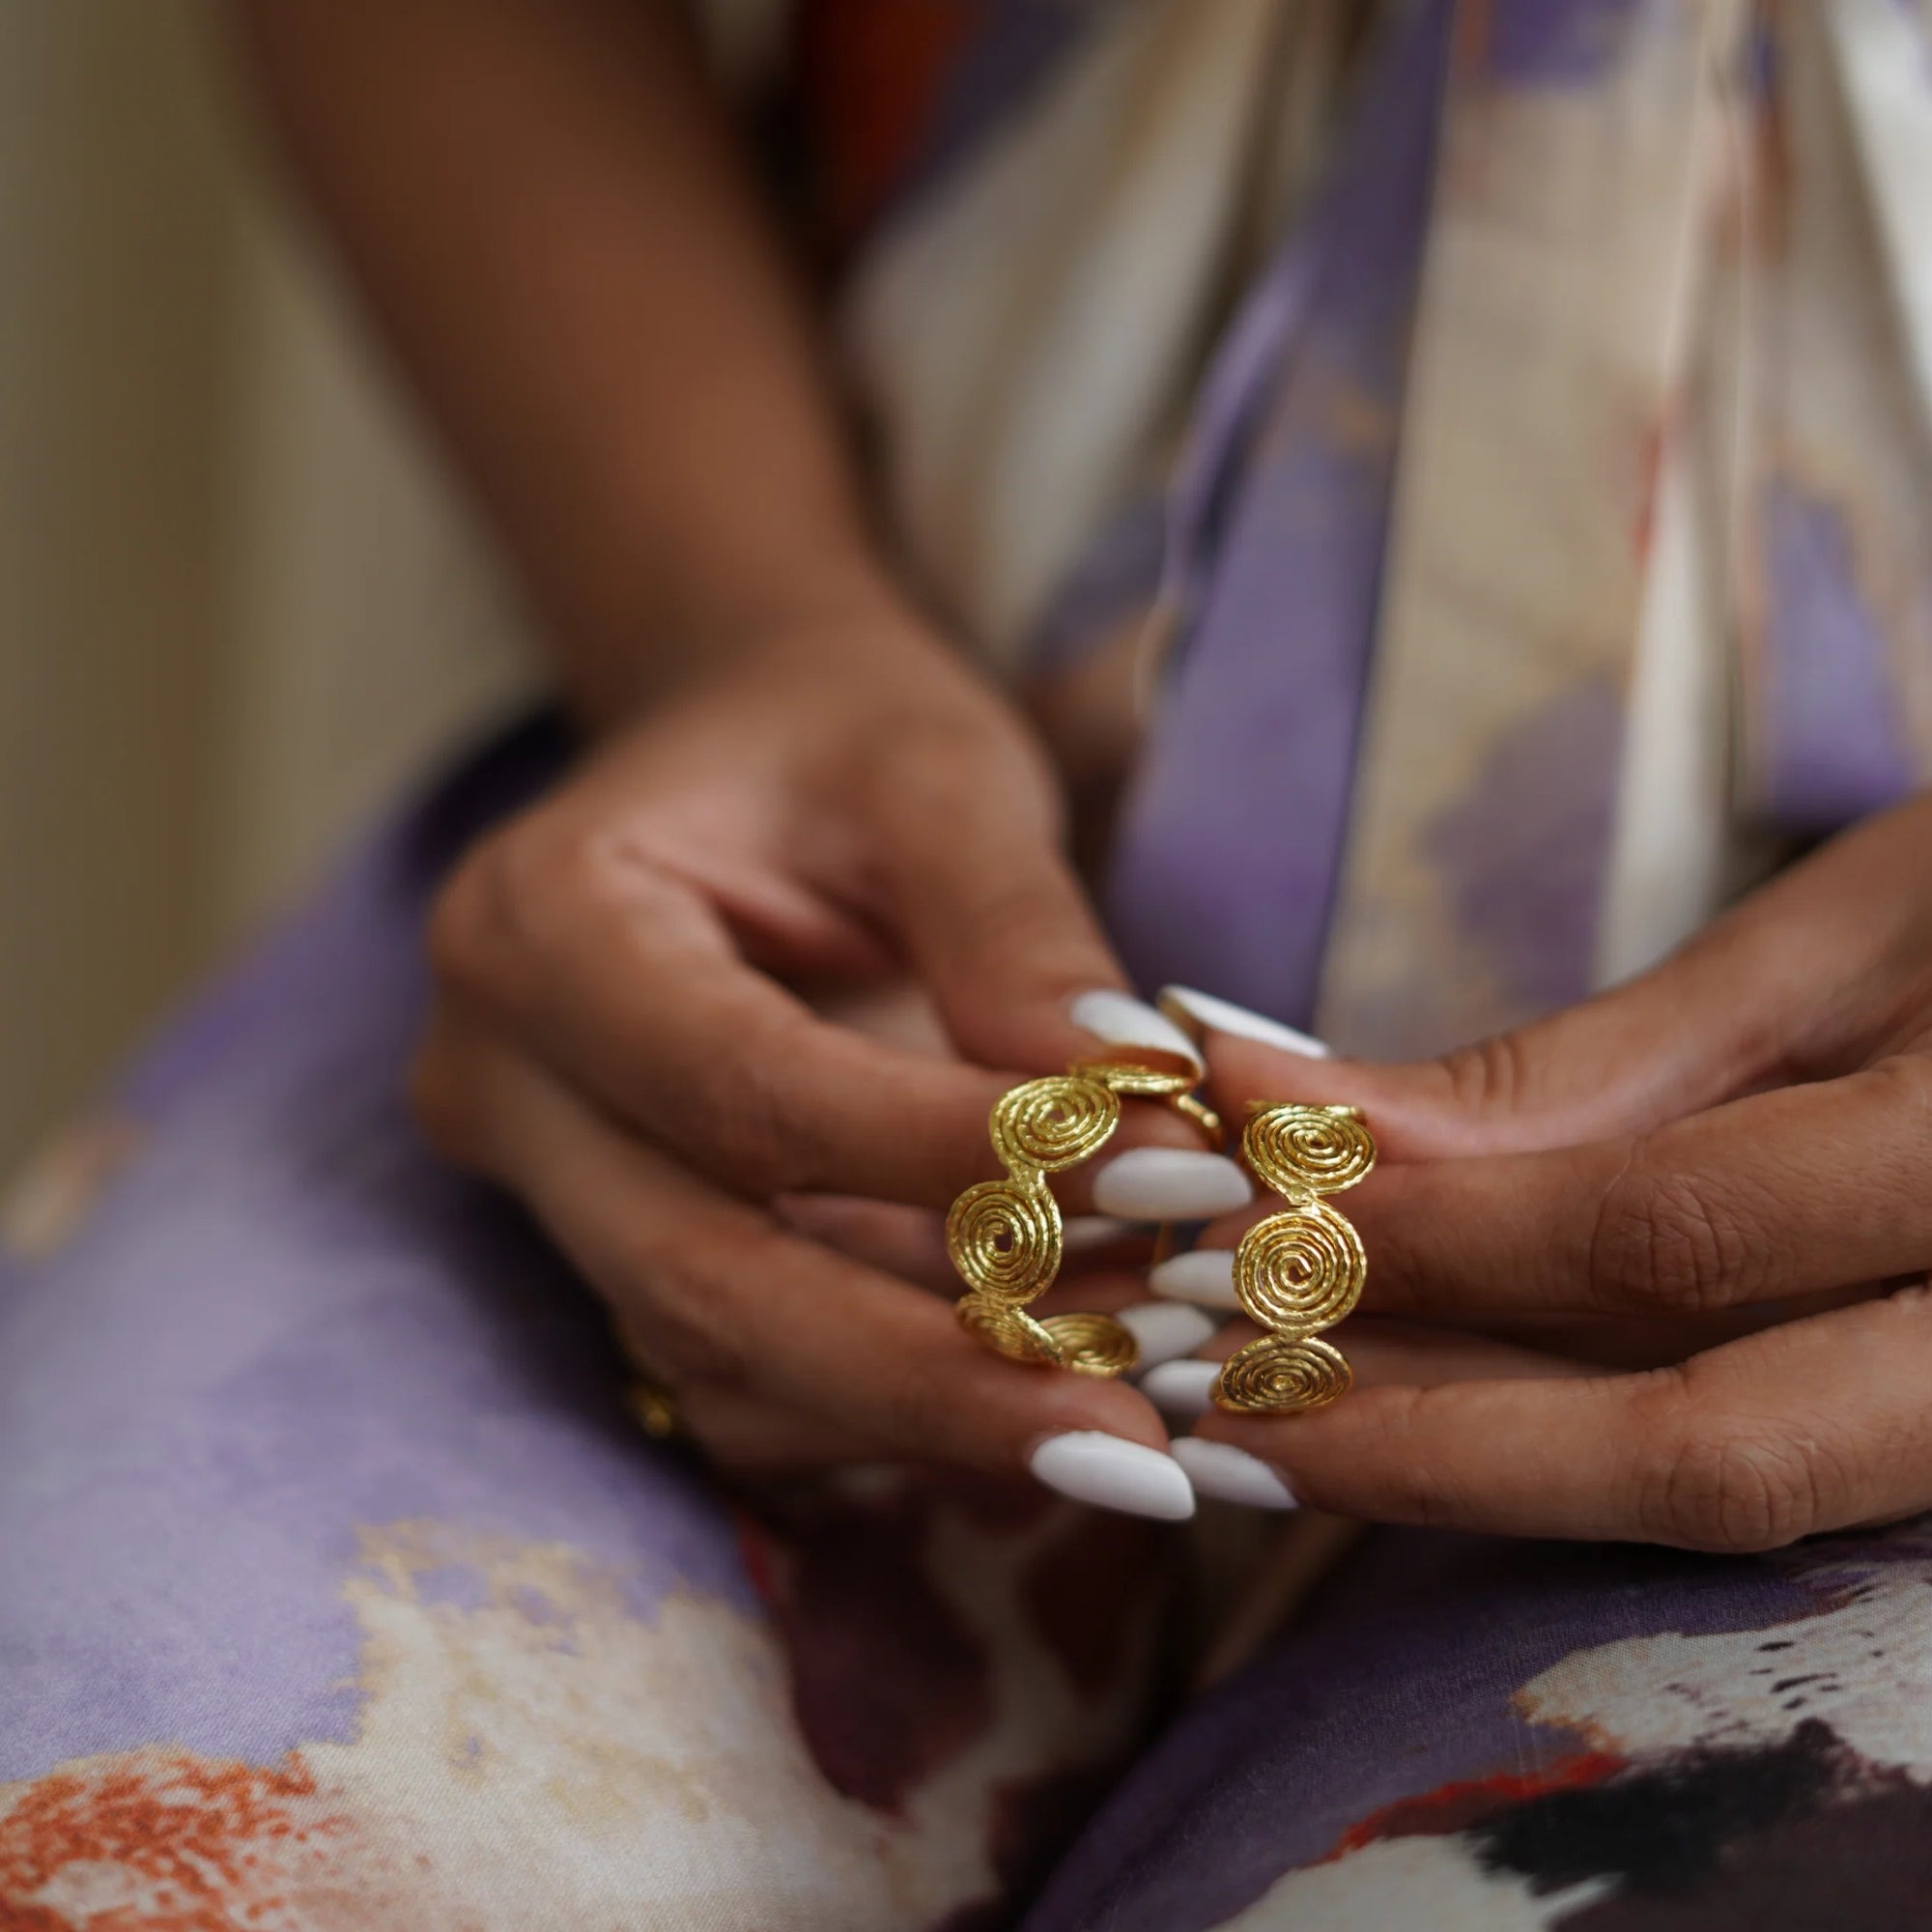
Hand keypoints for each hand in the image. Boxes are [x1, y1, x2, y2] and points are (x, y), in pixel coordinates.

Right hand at [412, 608, 1244, 1511]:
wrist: (744, 756)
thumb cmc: (838, 740)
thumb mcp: (941, 777)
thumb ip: (1016, 933)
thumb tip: (1128, 1114)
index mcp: (540, 923)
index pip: (746, 1089)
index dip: (949, 1160)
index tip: (1165, 1186)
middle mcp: (501, 1077)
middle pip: (698, 1275)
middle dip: (928, 1371)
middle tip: (1135, 1439)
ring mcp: (546, 1184)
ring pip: (715, 1361)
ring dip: (923, 1405)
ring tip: (1125, 1411)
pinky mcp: (615, 1247)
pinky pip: (742, 1377)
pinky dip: (892, 1406)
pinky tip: (1041, 1402)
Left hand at [1155, 793, 1931, 1548]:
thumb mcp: (1871, 919)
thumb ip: (1616, 1058)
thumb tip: (1334, 1122)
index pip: (1672, 1230)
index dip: (1435, 1239)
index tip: (1228, 1217)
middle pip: (1710, 1445)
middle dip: (1429, 1425)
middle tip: (1196, 1388)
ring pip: (1743, 1489)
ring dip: (1476, 1466)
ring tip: (1265, 1435)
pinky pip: (1778, 1474)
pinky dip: (1572, 1447)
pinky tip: (1422, 1417)